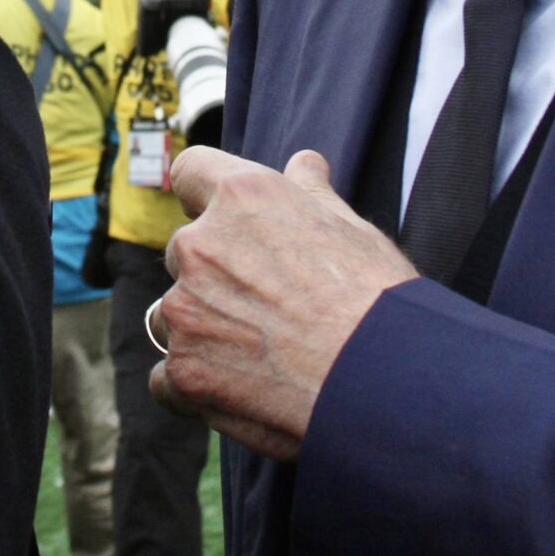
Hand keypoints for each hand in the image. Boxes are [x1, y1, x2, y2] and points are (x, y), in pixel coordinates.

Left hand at [150, 146, 417, 461]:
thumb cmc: (376, 301)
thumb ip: (312, 194)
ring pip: (172, 315)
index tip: (224, 222)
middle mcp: (199, 246)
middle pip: (183, 251)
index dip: (203, 196)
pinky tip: (242, 390)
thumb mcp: (352, 229)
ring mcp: (184, 311)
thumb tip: (303, 164)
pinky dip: (196, 382)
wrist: (385, 381)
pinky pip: (169, 376)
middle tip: (269, 306)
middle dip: (214, 274)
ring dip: (202, 329)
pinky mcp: (183, 370)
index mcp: (240, 198)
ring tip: (262, 354)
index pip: (189, 173)